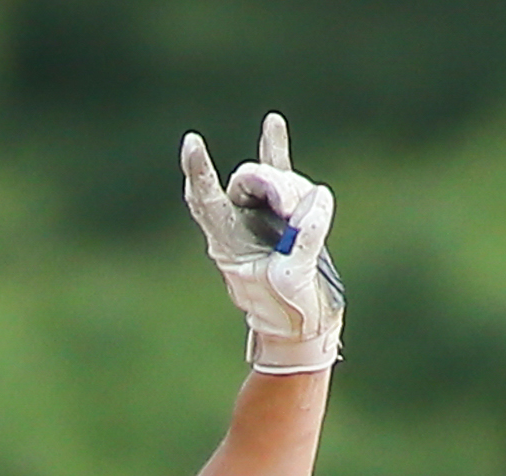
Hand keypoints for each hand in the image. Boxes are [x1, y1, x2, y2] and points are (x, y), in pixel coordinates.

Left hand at [181, 113, 340, 374]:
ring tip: (305, 223)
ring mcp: (262, 215)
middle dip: (274, 186)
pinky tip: (272, 122)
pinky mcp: (288, 212)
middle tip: (291, 210)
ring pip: (278, 179)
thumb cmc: (289, 310)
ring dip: (294, 192)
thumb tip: (314, 201)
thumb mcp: (294, 279)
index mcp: (226, 243)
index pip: (206, 201)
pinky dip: (277, 149)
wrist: (305, 323)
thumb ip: (304, 240)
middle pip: (249, 181)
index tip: (192, 143)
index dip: (200, 172)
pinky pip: (282, 172)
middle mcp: (239, 223)